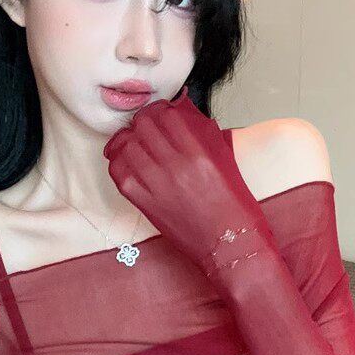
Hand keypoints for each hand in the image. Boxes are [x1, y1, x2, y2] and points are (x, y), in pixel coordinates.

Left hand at [102, 87, 278, 280]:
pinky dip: (120, 163)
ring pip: (127, 146)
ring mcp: (158, 185)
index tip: (161, 114)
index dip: (161, 110)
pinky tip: (129, 163)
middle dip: (143, 122)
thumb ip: (205, 137)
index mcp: (199, 153)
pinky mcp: (146, 203)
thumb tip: (184, 114)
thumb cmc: (234, 207)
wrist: (229, 244)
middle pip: (143, 126)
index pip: (167, 115)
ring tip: (136, 144)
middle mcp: (176, 166)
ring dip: (130, 141)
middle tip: (146, 127)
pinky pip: (120, 173)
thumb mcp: (226, 163)